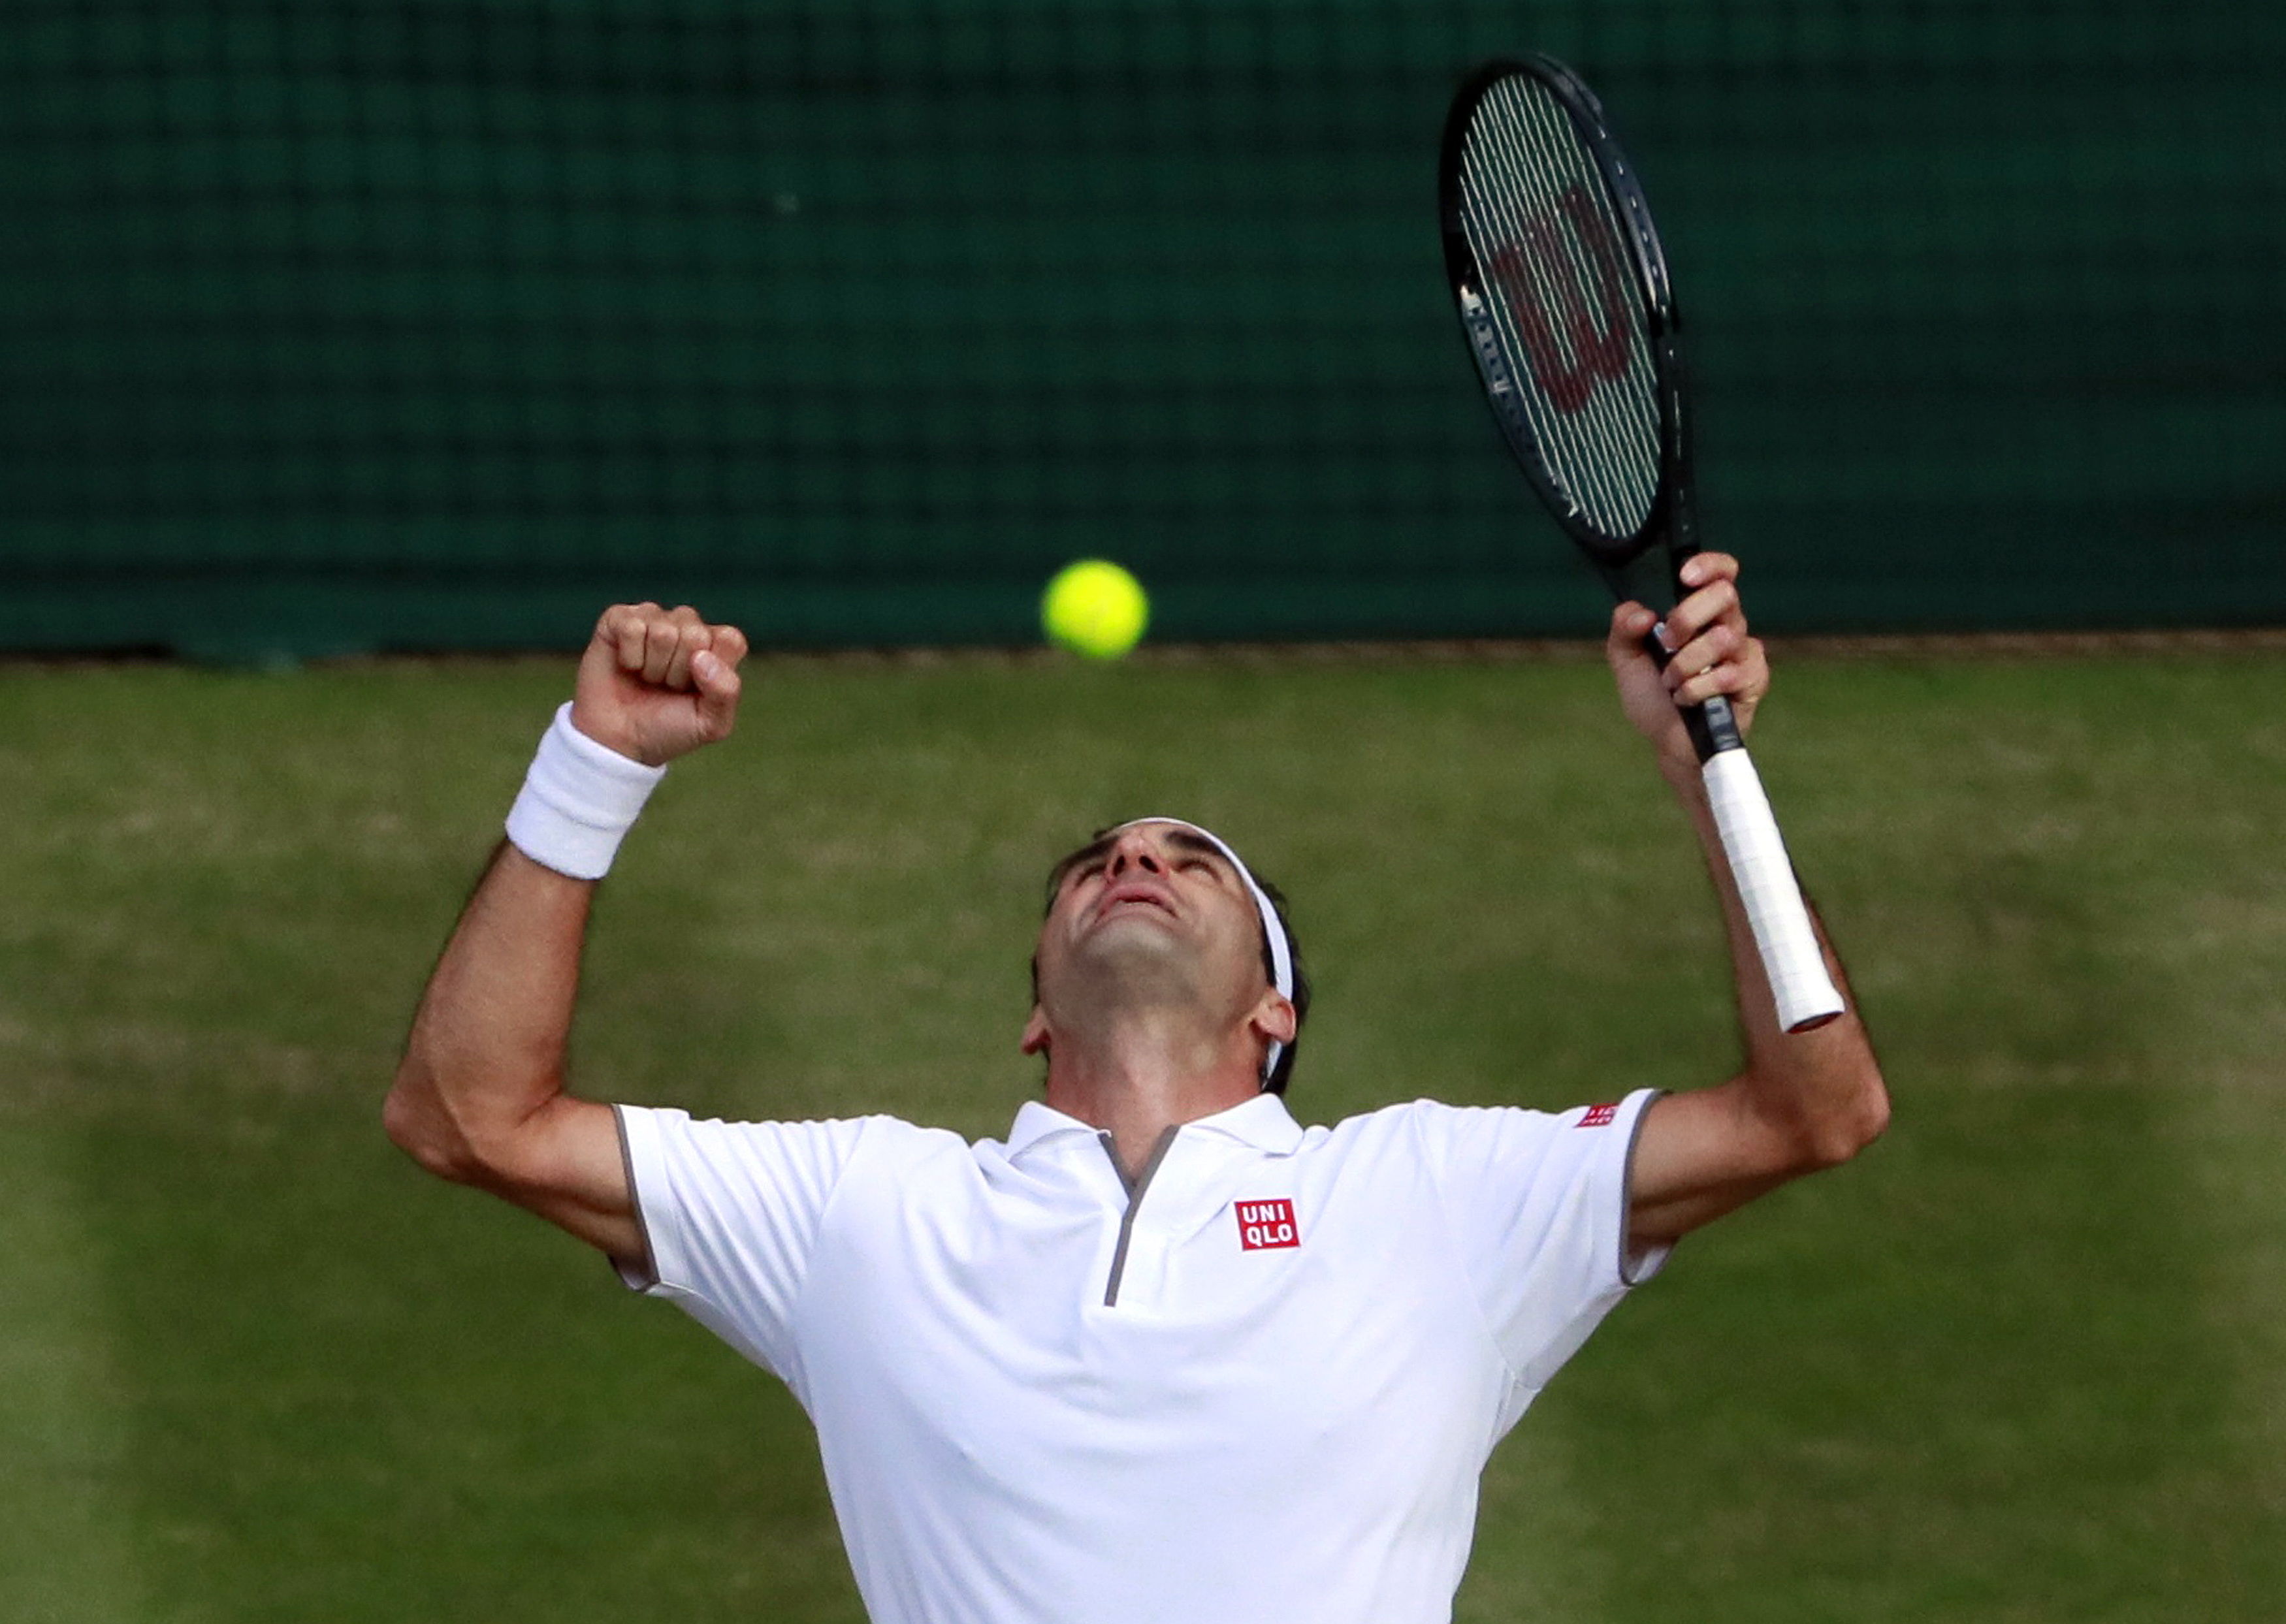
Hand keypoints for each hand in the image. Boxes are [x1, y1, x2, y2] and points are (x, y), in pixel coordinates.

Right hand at [569, 603, 748, 765]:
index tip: (696, 691)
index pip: (729, 639)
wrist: (619, 740)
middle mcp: (687, 626)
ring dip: (653, 667)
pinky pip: (632, 626)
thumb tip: (701, 656)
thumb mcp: (711, 724)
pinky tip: (628, 666)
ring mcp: (654, 618)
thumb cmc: (668, 728)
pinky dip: (630, 657)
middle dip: (678, 673)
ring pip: (663, 631)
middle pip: (696, 634)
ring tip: (647, 679)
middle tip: (666, 687)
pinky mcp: (621, 618)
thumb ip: (725, 692)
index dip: (713, 671)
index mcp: (717, 646)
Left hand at [1605, 553, 1769, 779]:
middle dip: (1687, 617)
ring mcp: (1743, 652)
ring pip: (1722, 638)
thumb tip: (1639, 612)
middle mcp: (1727, 625)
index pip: (1721, 572)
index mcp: (1701, 612)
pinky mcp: (1754, 680)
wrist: (1667, 742)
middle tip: (1667, 642)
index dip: (1710, 565)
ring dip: (1686, 664)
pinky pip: (1729, 674)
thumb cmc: (1653, 696)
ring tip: (1672, 682)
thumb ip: (1624, 629)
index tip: (1684, 577)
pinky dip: (1698, 689)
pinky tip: (1686, 699)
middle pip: (1725, 595)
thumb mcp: (1625, 659)